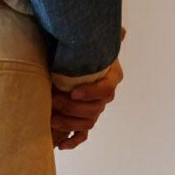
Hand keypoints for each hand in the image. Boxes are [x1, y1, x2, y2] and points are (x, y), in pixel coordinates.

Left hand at [51, 27, 125, 149]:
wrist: (57, 67)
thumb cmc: (71, 53)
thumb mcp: (80, 46)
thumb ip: (95, 41)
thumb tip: (123, 30)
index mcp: (110, 76)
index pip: (107, 89)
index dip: (91, 92)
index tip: (73, 92)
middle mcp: (104, 96)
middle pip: (95, 108)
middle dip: (73, 107)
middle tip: (55, 100)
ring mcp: (93, 110)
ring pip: (87, 123)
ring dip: (69, 123)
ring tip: (52, 118)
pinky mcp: (81, 122)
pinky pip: (81, 136)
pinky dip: (71, 141)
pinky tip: (60, 145)